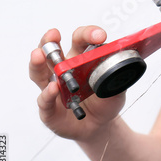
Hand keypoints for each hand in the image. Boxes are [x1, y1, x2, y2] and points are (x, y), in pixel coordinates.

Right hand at [29, 26, 125, 140]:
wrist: (100, 126)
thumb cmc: (105, 102)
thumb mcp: (117, 89)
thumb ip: (118, 77)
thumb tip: (123, 66)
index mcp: (80, 59)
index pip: (81, 40)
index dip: (88, 34)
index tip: (99, 36)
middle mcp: (62, 69)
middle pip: (51, 50)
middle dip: (50, 39)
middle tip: (54, 33)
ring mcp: (52, 87)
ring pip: (39, 71)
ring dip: (37, 61)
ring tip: (38, 54)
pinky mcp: (48, 107)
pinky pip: (44, 99)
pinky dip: (48, 93)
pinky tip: (53, 89)